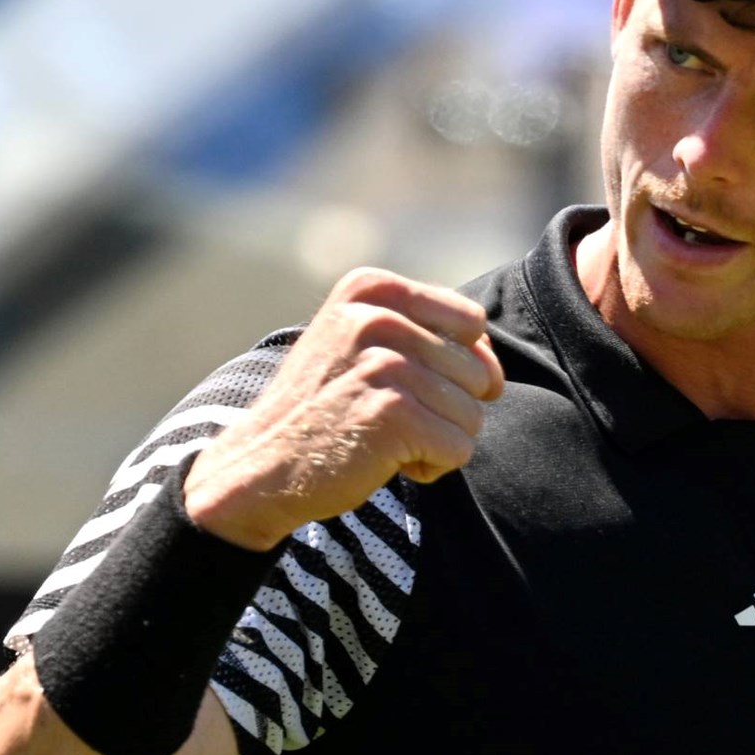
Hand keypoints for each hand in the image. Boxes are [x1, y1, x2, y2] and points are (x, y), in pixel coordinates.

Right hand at [182, 267, 504, 550]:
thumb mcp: (359, 345)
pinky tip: (385, 461)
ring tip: (382, 438)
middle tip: (385, 417)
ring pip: (473, 414)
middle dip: (445, 408)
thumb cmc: (323, 408)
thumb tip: (494, 360)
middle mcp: (378, 316)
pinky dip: (432, 466)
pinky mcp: (393, 413)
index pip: (471, 322)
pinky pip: (460, 448)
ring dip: (436, 440)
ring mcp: (384, 363)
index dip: (456, 364)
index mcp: (372, 288)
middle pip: (478, 371)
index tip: (403, 383)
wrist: (260, 466)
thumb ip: (425, 334)